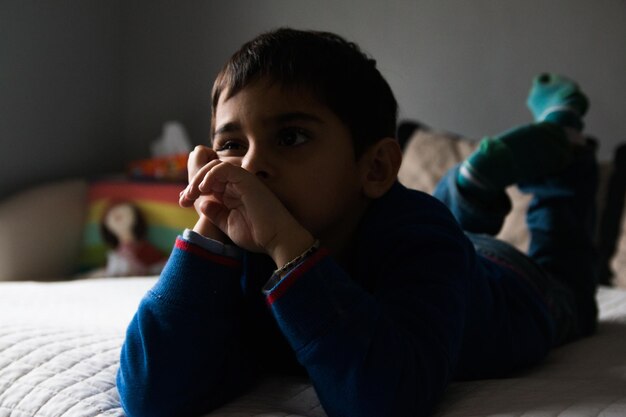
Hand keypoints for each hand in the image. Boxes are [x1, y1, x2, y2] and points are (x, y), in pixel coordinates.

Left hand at [181, 146, 314, 266]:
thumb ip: (215, 213)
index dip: (193, 189)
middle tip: (185, 198)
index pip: (209, 183)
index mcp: (232, 194)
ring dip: (199, 178)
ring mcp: (242, 180)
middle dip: (193, 183)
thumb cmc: (257, 235)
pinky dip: (211, 175)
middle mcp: (237, 184)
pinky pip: (223, 168)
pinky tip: (204, 189)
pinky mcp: (246, 179)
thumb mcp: (228, 224)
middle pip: (209, 172)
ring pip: (214, 166)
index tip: (183, 201)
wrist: (277, 239)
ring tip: (192, 193)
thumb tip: (201, 202)